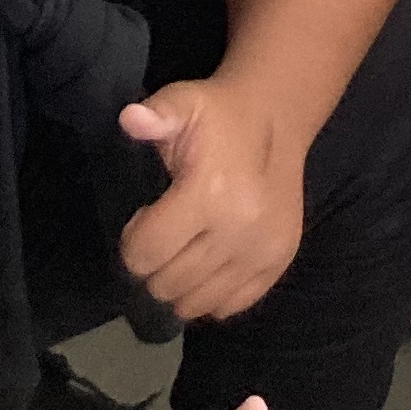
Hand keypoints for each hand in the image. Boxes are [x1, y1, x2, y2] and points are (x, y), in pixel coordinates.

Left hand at [116, 74, 306, 323]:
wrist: (277, 118)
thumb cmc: (219, 116)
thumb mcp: (184, 103)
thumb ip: (157, 114)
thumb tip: (131, 118)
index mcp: (210, 194)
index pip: (145, 254)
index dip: (134, 238)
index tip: (146, 215)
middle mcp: (239, 231)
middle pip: (167, 284)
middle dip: (154, 264)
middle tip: (166, 232)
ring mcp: (263, 251)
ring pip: (196, 304)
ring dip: (180, 284)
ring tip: (186, 248)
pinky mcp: (280, 262)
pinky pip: (231, 306)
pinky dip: (211, 294)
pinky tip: (209, 262)